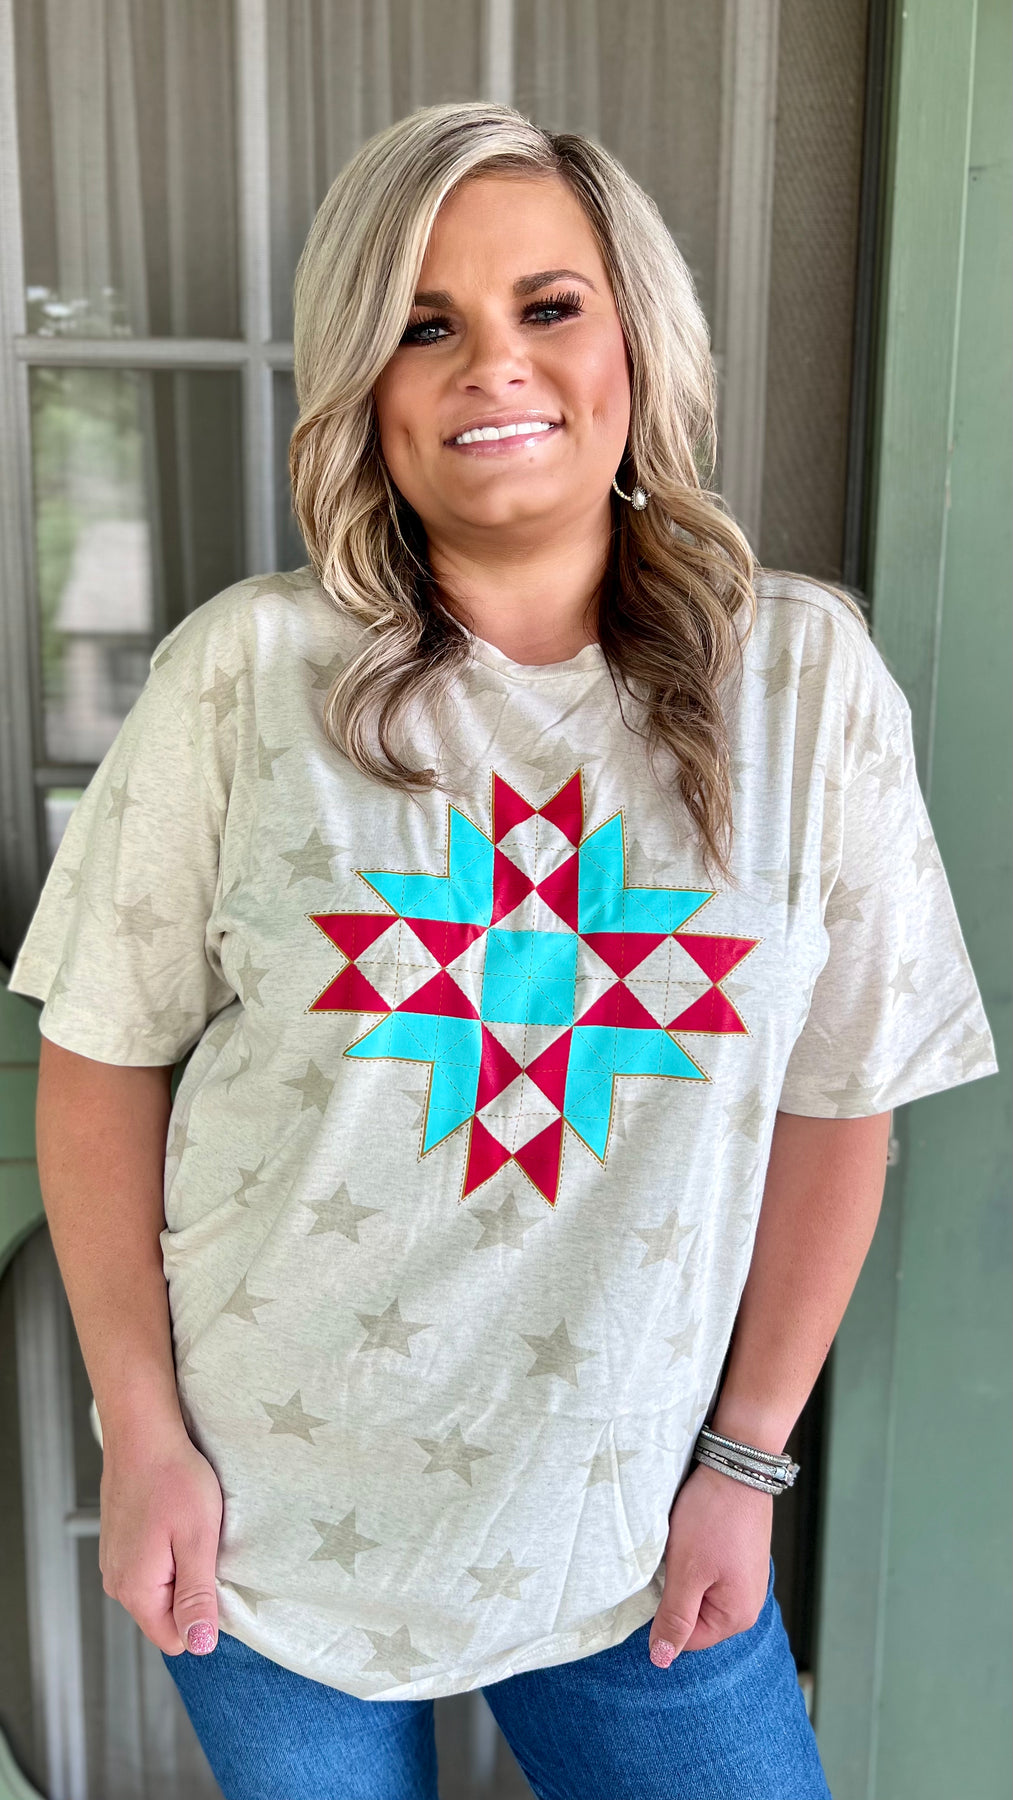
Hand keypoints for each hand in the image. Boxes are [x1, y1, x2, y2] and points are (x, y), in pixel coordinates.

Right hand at [98, 1422, 223, 1656]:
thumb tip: (200, 1646)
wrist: (142, 1433)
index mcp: (137, 1591)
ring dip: (180, 1568)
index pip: (176, 1639)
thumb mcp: (197, 1540)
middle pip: (166, 1615)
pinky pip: (150, 1568)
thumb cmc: (174, 1480)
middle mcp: (118, 1584)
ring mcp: (115, 1563)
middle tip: (202, 1545)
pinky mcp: (118, 1544)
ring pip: (159, 1589)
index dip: (203, 1614)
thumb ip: (196, 1597)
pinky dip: (166, 1551)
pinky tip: (173, 1520)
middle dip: (191, 1590)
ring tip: (188, 1529)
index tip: (213, 1573)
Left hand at [647, 1461, 772, 1665]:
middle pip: (695, 1617)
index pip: (686, 1639)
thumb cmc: (712, 1517)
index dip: (664, 1613)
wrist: (737, 1467)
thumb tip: (662, 1659)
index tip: (660, 1579)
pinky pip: (710, 1574)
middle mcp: (748, 1604)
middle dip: (676, 1591)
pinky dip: (695, 1559)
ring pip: (699, 1592)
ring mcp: (747, 1580)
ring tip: (685, 1545)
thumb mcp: (686, 1571)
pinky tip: (694, 1538)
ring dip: (684, 1573)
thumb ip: (675, 1618)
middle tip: (674, 1558)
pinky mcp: (741, 1559)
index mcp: (737, 1616)